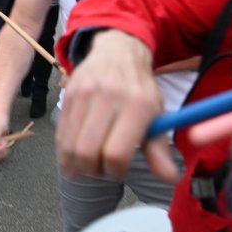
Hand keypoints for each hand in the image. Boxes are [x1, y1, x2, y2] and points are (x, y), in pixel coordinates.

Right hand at [56, 30, 177, 181]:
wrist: (117, 53)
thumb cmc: (139, 90)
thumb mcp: (156, 115)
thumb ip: (159, 149)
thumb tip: (171, 178)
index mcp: (137, 106)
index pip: (116, 153)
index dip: (116, 170)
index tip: (119, 168)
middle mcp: (109, 98)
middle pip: (87, 152)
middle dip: (93, 170)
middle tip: (101, 168)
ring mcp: (84, 95)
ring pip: (70, 145)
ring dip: (77, 164)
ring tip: (88, 163)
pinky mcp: (68, 95)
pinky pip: (60, 133)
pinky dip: (64, 151)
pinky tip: (73, 155)